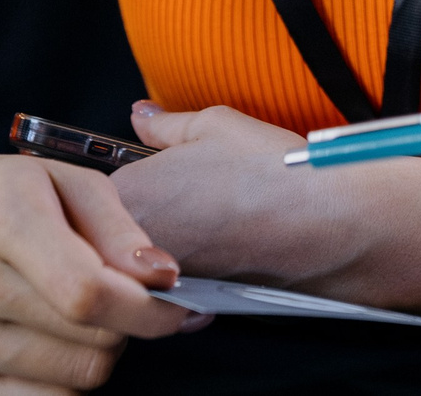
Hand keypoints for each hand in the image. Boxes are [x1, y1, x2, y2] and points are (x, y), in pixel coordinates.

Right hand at [0, 149, 193, 394]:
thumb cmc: (2, 195)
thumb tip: (162, 278)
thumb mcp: (67, 179)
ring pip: (77, 380)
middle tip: (115, 294)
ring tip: (74, 310)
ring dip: (96, 349)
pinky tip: (49, 339)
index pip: (88, 292)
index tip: (175, 301)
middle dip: (126, 323)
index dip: (148, 308)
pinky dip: (63, 377)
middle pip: (92, 342)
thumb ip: (121, 228)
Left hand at [111, 102, 329, 284]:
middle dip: (140, 220)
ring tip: (210, 225)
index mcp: (128, 192)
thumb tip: (141, 116)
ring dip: (161, 249)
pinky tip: (223, 252)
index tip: (161, 179)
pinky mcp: (190, 305)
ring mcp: (158, 280)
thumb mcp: (215, 124)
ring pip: (139, 265)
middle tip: (191, 201)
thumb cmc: (271, 171)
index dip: (129, 185)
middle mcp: (133, 244)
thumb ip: (165, 125)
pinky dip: (188, 273)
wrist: (325, 226)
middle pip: (110, 235)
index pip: (95, 196)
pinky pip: (170, 288)